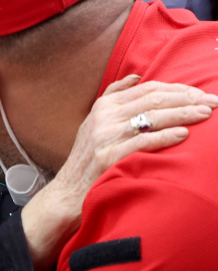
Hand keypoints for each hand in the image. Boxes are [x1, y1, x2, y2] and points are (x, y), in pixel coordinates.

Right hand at [23, 75, 217, 270]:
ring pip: (152, 117)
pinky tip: (183, 134)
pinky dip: (165, 136)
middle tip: (212, 102)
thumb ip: (113, 98)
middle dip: (187, 99)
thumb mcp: (92, 123)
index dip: (177, 89)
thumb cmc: (86, 161)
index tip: (199, 94)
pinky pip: (143, 142)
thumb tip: (137, 77)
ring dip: (183, 114)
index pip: (148, 89)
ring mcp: (106, 137)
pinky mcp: (109, 157)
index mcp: (103, 106)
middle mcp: (104, 118)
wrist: (67, 193)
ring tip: (205, 114)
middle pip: (154, 100)